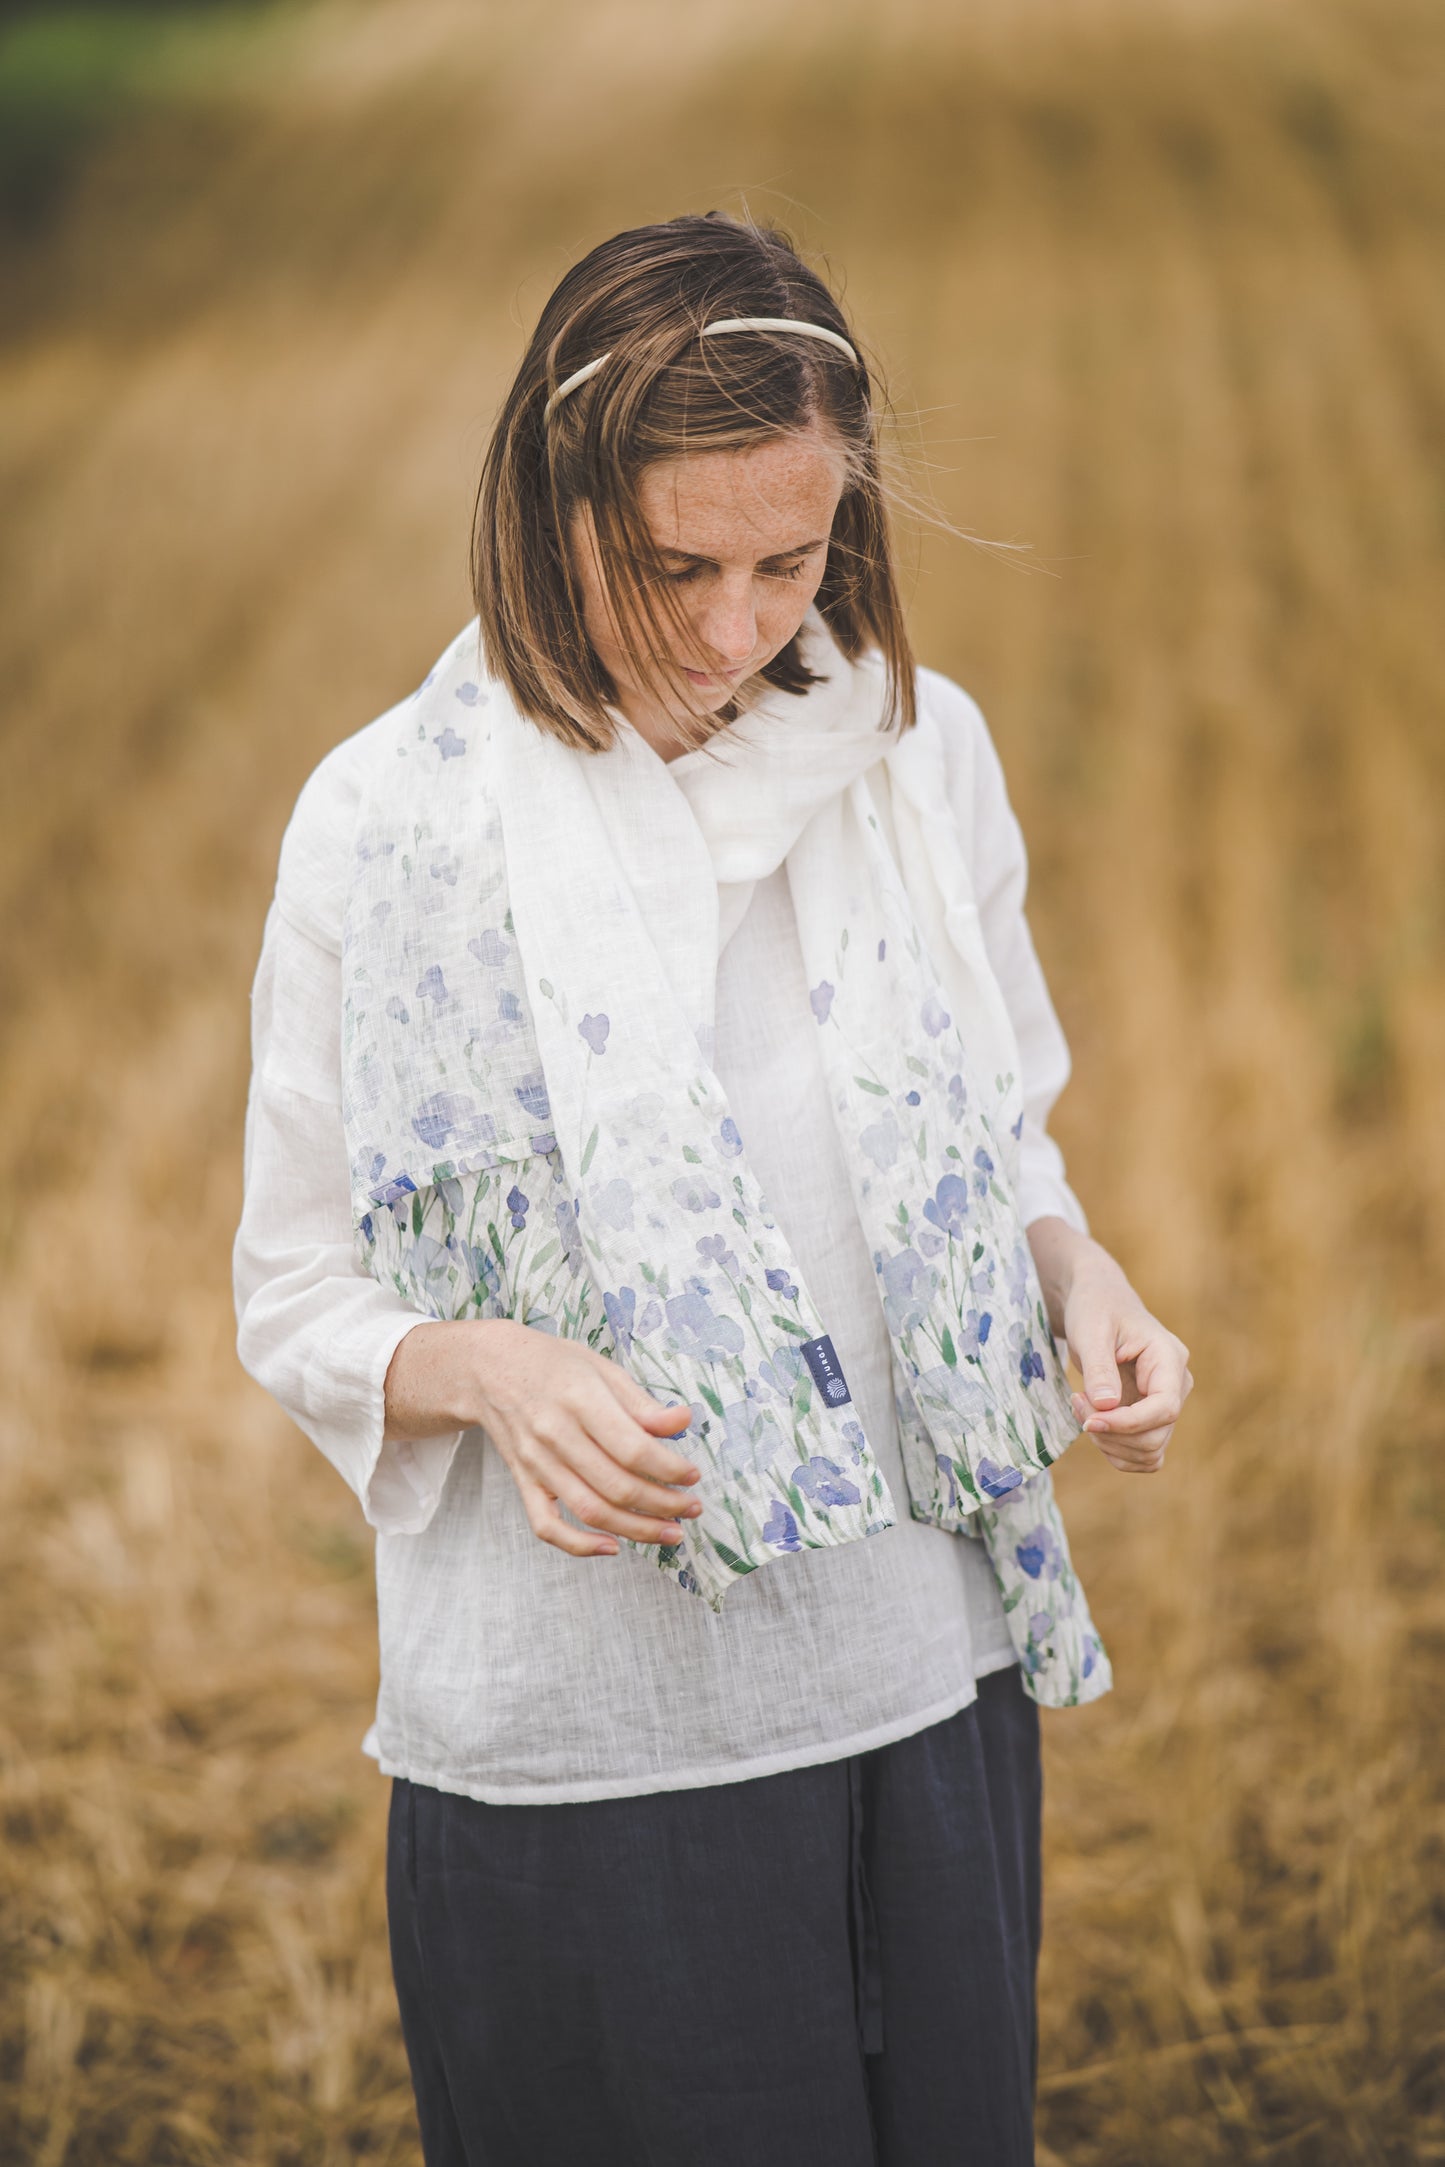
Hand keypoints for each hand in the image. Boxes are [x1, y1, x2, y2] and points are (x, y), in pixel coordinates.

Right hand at [382, 1318, 701, 1556]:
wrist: (488, 1369)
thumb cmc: (552, 1364)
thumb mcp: (600, 1367)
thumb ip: (640, 1402)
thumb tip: (683, 1422)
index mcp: (579, 1398)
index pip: (632, 1447)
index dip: (670, 1468)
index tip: (693, 1475)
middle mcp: (555, 1434)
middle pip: (616, 1485)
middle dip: (663, 1504)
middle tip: (691, 1508)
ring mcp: (536, 1462)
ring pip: (590, 1510)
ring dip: (636, 1530)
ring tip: (670, 1533)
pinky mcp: (523, 1481)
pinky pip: (547, 1525)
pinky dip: (578, 1545)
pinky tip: (612, 1547)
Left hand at [1061, 1246, 1193, 1474]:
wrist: (1098, 1305)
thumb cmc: (1096, 1310)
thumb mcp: (1091, 1331)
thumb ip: (1099, 1369)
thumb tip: (1107, 1407)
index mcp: (1169, 1359)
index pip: (1165, 1408)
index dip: (1128, 1424)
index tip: (1089, 1421)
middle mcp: (1176, 1385)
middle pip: (1155, 1436)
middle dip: (1111, 1432)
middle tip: (1077, 1403)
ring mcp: (1165, 1403)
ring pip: (1149, 1451)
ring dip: (1109, 1443)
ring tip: (1082, 1408)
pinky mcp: (1150, 1417)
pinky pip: (1142, 1453)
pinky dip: (1115, 1449)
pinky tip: (1093, 1421)